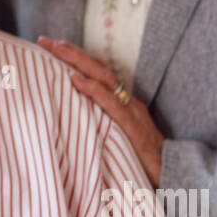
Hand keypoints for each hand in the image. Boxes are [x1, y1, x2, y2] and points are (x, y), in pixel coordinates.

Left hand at [38, 37, 163, 184]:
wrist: (172, 176)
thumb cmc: (142, 161)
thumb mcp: (118, 138)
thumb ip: (101, 124)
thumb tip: (75, 116)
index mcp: (122, 103)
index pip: (97, 73)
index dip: (76, 58)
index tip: (51, 46)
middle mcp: (127, 101)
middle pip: (97, 68)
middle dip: (70, 52)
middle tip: (44, 40)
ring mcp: (131, 111)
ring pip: (105, 78)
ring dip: (78, 61)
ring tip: (56, 49)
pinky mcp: (133, 127)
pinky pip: (111, 104)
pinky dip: (93, 90)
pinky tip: (75, 80)